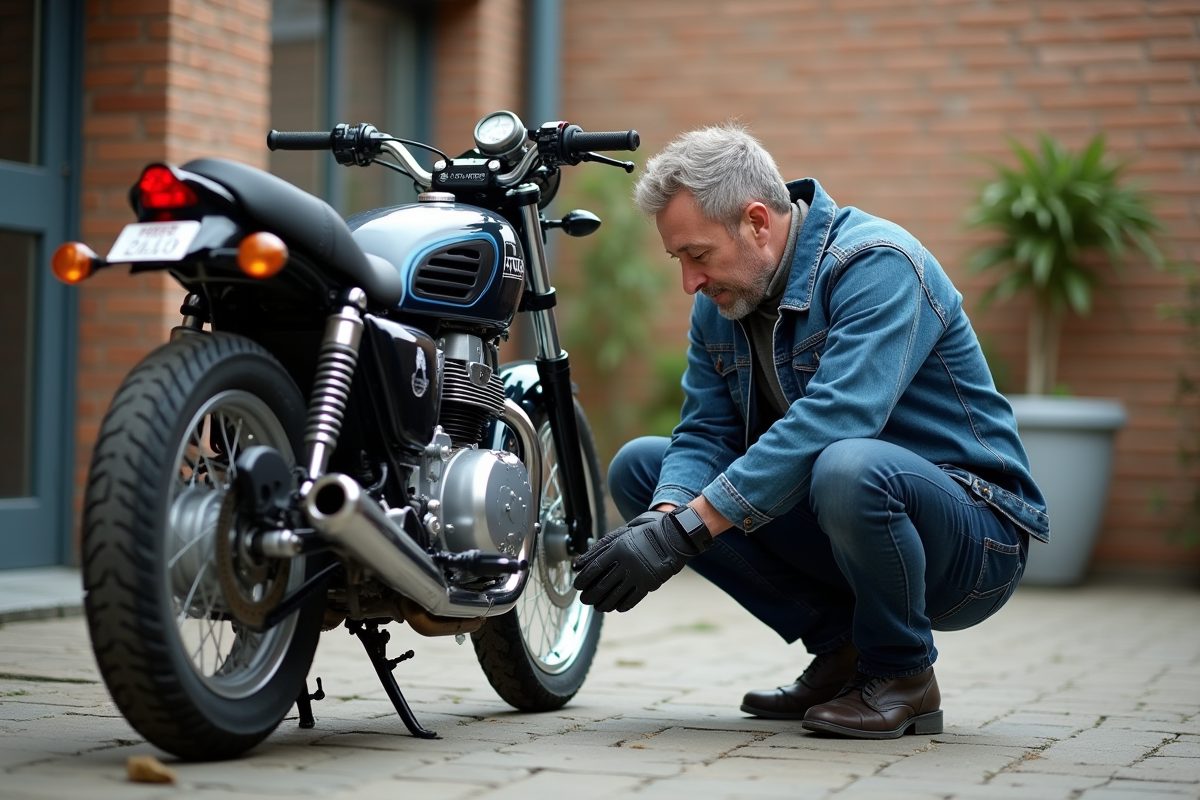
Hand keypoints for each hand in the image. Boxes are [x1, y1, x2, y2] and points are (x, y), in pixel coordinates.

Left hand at [572, 509, 711, 612]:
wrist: (675, 535)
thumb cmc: (646, 531)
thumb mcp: (622, 532)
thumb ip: (600, 547)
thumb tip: (579, 562)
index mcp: (618, 547)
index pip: (594, 568)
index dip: (583, 579)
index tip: (577, 585)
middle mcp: (627, 563)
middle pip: (602, 585)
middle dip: (590, 595)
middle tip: (584, 599)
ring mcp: (639, 575)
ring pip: (615, 595)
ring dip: (603, 604)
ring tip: (597, 606)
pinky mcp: (650, 584)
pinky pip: (632, 599)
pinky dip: (622, 605)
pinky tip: (616, 607)